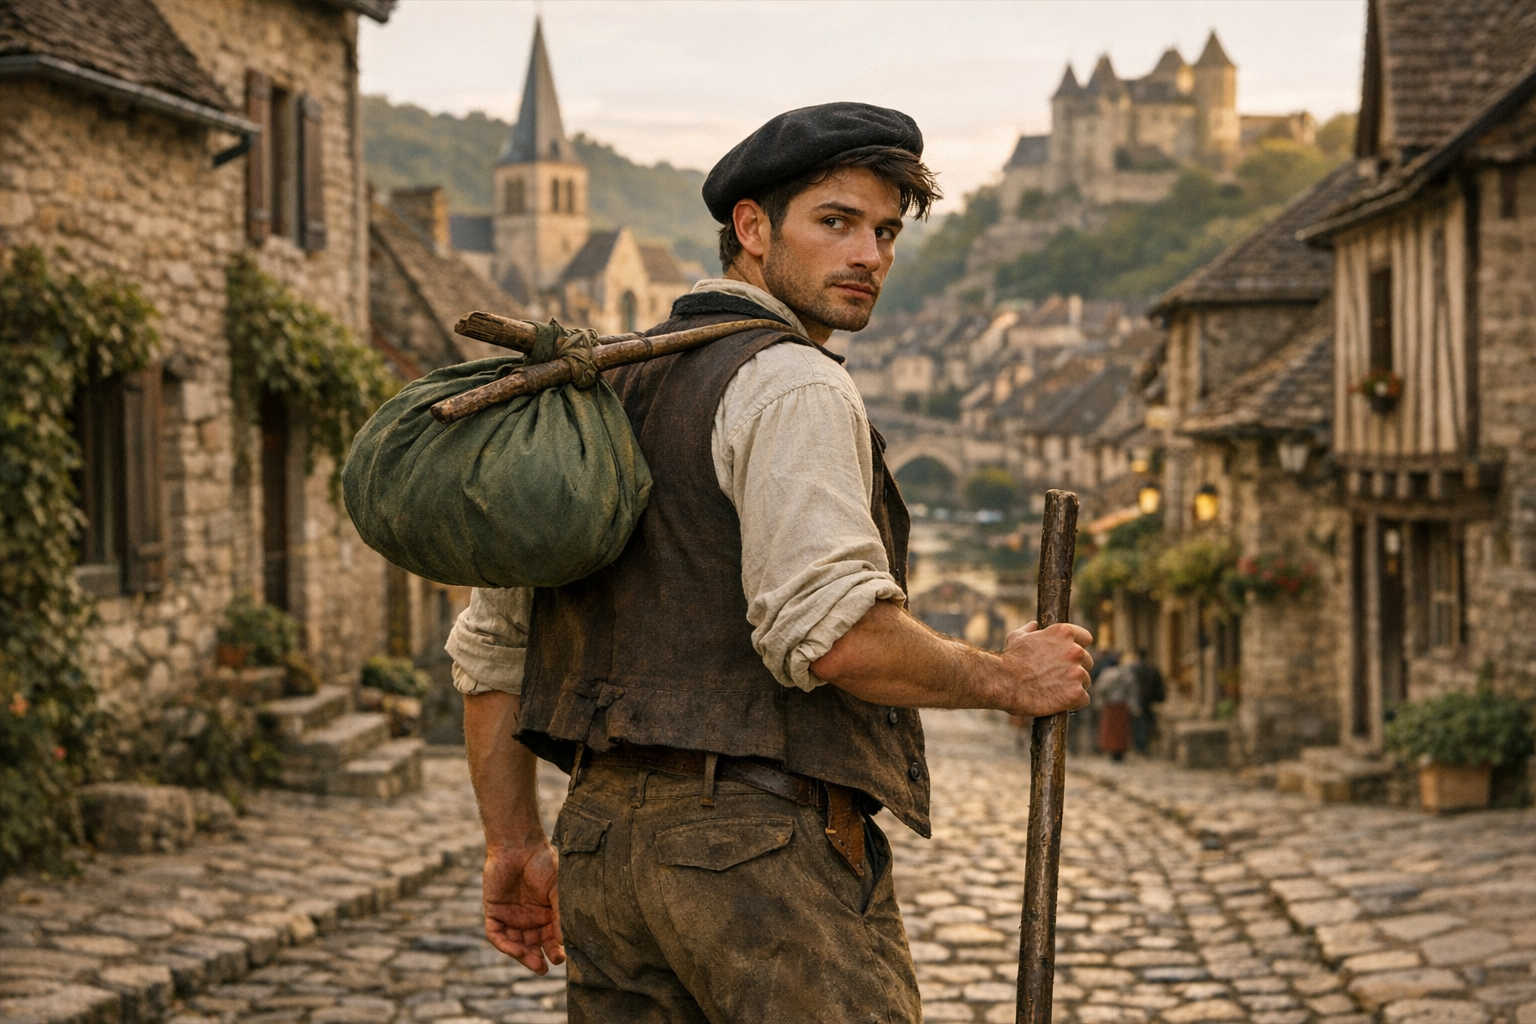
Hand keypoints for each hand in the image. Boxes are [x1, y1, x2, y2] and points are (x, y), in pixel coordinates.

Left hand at [482, 841, 563, 973]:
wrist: (518, 845)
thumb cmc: (543, 863)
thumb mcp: (557, 889)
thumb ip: (559, 913)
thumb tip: (564, 940)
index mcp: (546, 912)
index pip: (550, 938)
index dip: (555, 949)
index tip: (560, 958)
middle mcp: (529, 918)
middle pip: (533, 945)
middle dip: (539, 957)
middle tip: (546, 967)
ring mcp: (511, 916)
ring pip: (515, 943)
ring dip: (523, 956)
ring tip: (535, 963)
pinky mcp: (494, 912)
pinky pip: (497, 935)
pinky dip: (505, 945)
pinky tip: (517, 950)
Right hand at [997, 620, 1092, 716]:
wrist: (1003, 683)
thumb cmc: (1009, 660)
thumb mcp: (1017, 637)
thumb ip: (1030, 630)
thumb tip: (1034, 625)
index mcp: (1063, 633)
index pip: (1085, 638)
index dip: (1078, 647)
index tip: (1070, 657)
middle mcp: (1075, 650)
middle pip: (1087, 661)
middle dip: (1075, 669)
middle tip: (1059, 677)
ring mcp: (1077, 672)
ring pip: (1086, 681)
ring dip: (1075, 686)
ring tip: (1056, 691)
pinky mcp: (1076, 693)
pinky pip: (1084, 699)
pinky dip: (1074, 702)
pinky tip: (1060, 702)